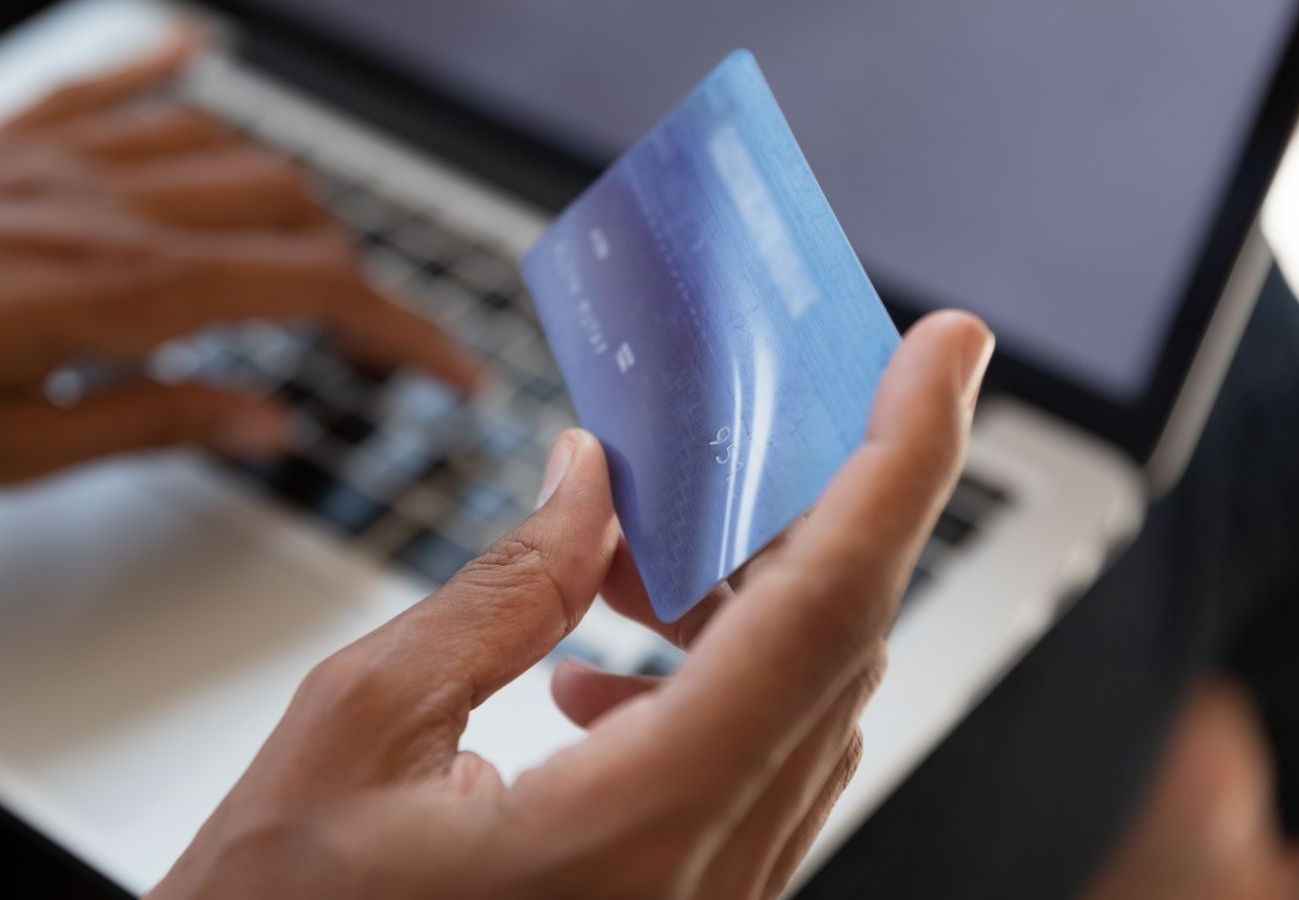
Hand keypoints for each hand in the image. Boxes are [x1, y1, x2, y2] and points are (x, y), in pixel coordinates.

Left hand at [0, 37, 475, 482]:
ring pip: (229, 147)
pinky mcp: (15, 140)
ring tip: (311, 252)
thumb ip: (161, 423)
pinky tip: (204, 56)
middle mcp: (110, 204)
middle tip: (376, 336)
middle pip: (292, 210)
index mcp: (125, 289)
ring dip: (291, 199)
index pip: (316, 292)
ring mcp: (64, 158)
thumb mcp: (17, 450)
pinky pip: (117, 78)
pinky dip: (175, 68)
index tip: (452, 368)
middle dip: (357, 275)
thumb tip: (265, 421)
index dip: (405, 331)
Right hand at [149, 311, 993, 899]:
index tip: (941, 353)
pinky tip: (590, 676)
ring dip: (736, 602)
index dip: (900, 462)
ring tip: (619, 565)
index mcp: (640, 829)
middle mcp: (707, 882)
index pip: (823, 611)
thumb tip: (588, 486)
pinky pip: (749, 772)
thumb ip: (498, 592)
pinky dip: (704, 686)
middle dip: (795, 513)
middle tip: (720, 441)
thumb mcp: (357, 732)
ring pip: (799, 708)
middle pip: (830, 649)